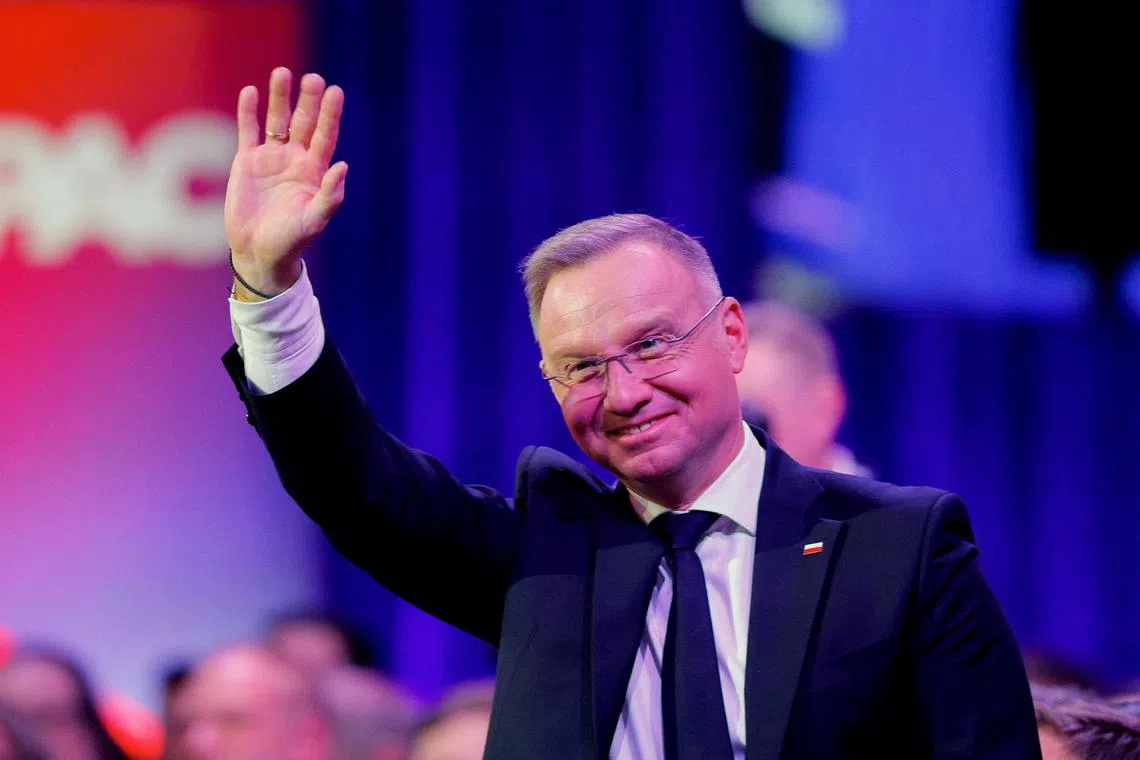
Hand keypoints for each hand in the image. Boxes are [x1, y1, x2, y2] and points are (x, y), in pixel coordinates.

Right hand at [224, 67, 347, 295]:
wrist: (259, 252)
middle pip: (304, 122)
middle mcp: (295, 160)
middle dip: (309, 100)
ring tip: (282, 73)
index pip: (325, 136)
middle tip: (314, 78)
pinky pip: (247, 131)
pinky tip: (251, 92)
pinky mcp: (246, 162)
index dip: (330, 115)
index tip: (336, 91)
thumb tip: (343, 166)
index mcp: (315, 172)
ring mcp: (270, 158)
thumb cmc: (292, 240)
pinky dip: (248, 112)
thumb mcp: (314, 220)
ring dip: (279, 98)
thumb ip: (330, 195)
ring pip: (276, 121)